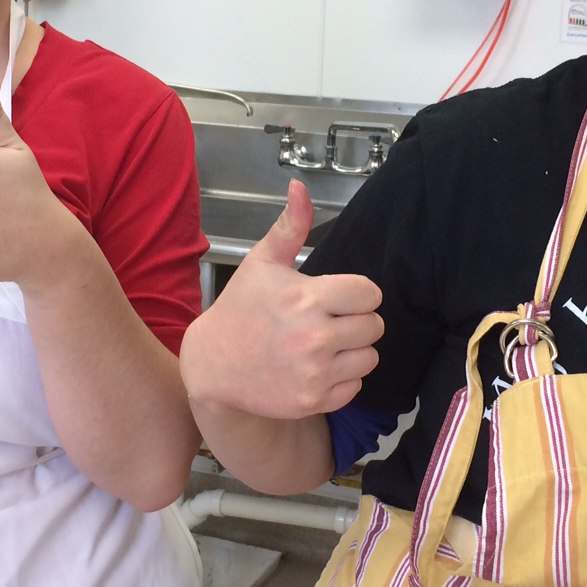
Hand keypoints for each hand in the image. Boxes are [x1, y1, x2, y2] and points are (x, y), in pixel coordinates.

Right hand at [181, 179, 383, 418]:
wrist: (213, 364)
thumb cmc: (240, 308)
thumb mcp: (262, 263)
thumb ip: (291, 226)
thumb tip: (300, 186)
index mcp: (308, 298)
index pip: (370, 294)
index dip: (356, 294)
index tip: (337, 298)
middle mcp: (315, 337)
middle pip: (374, 325)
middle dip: (356, 321)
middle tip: (328, 322)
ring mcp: (315, 372)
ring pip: (369, 357)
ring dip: (353, 350)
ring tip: (324, 345)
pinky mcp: (314, 400)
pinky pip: (355, 387)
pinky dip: (342, 379)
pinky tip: (316, 368)